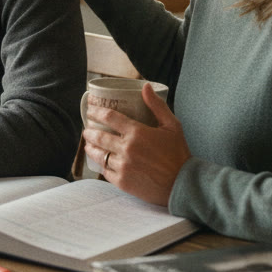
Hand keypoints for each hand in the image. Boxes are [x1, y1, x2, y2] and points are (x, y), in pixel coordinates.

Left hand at [82, 83, 189, 205]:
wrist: (183, 184)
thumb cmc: (178, 153)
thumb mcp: (172, 126)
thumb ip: (157, 106)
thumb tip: (145, 86)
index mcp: (137, 133)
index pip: (109, 117)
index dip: (96, 112)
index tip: (91, 111)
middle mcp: (127, 149)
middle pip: (99, 136)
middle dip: (89, 131)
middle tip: (87, 129)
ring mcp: (123, 166)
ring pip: (98, 155)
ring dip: (91, 148)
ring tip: (89, 144)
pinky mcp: (122, 182)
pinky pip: (105, 171)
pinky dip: (101, 165)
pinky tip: (101, 161)